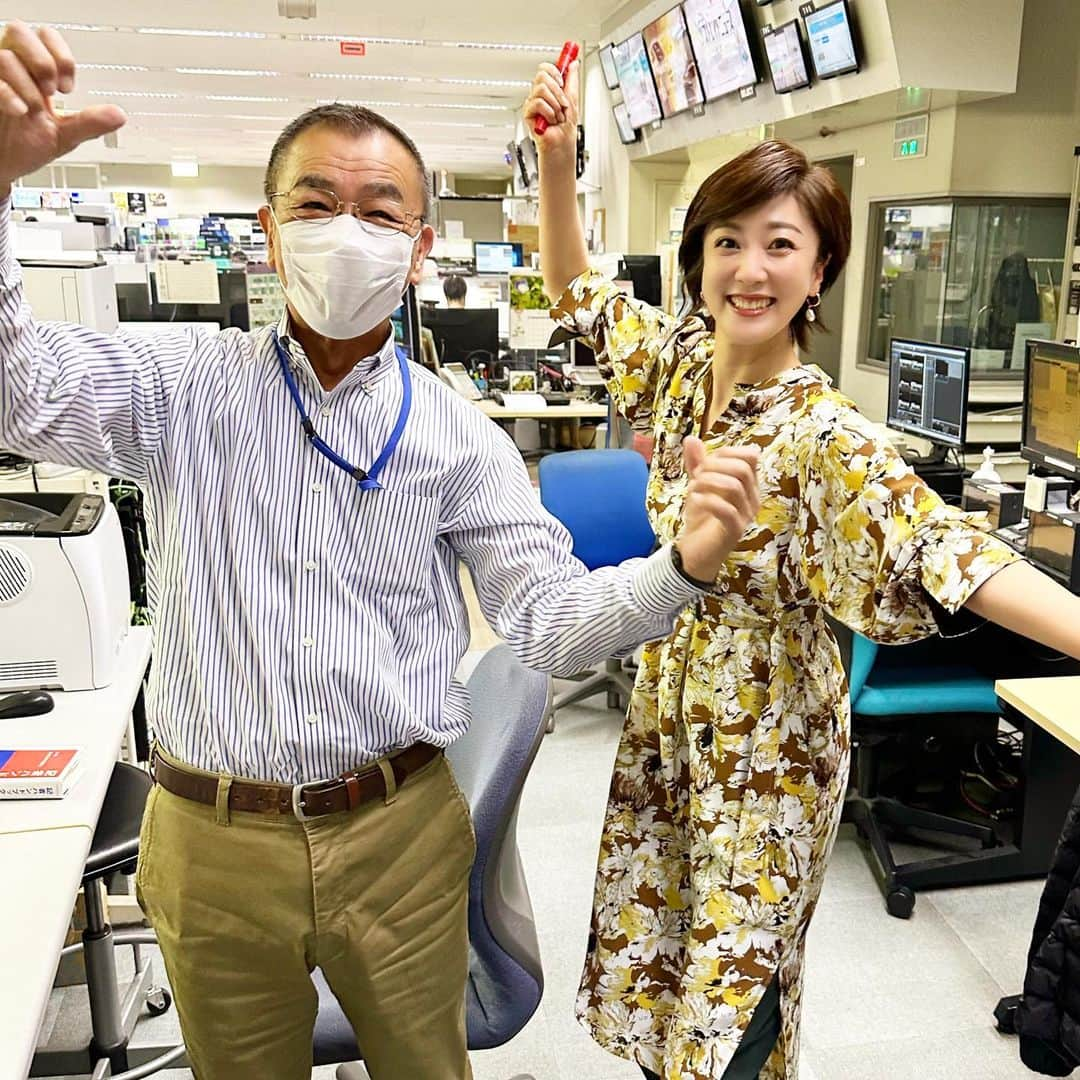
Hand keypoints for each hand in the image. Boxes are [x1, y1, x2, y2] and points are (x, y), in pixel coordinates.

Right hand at [0, 21, 125, 188]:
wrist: (2, 166)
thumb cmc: (24, 145)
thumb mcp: (64, 136)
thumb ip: (89, 123)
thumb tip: (118, 115)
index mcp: (33, 72)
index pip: (46, 36)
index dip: (61, 56)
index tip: (67, 88)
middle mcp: (12, 68)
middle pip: (21, 32)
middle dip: (44, 62)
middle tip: (52, 91)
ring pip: (5, 56)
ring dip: (28, 85)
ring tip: (34, 111)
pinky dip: (7, 93)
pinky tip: (20, 110)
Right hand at [523, 56, 578, 158]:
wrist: (562, 143)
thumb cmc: (566, 127)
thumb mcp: (573, 99)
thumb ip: (572, 79)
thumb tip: (573, 63)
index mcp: (550, 88)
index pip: (546, 69)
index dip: (554, 71)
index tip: (562, 80)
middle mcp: (540, 94)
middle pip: (542, 75)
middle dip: (557, 90)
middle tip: (562, 102)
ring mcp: (533, 103)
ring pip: (541, 89)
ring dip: (554, 104)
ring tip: (557, 115)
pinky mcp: (528, 113)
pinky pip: (537, 102)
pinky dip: (549, 112)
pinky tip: (550, 120)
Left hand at [675, 437, 760, 584]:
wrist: (694, 552)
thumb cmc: (701, 518)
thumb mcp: (698, 486)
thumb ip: (696, 463)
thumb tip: (691, 438)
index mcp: (748, 485)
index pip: (750, 457)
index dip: (726, 453)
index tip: (704, 463)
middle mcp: (752, 499)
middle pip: (743, 468)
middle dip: (715, 466)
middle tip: (696, 475)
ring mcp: (746, 516)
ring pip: (735, 486)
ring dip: (708, 482)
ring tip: (692, 488)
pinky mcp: (734, 532)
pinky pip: (726, 510)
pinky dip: (706, 500)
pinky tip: (694, 499)